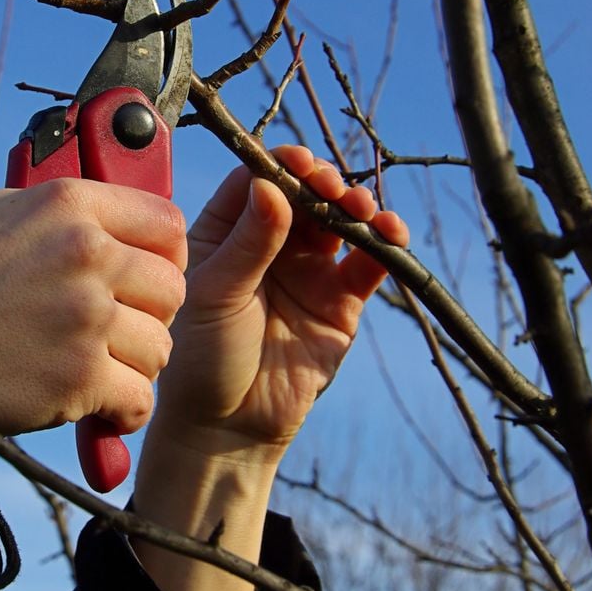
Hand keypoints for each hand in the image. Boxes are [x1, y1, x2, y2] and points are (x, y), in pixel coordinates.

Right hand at [0, 178, 186, 500]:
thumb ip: (56, 212)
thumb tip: (103, 216)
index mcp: (67, 205)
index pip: (167, 221)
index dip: (166, 256)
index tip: (149, 279)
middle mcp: (84, 253)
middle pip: (172, 288)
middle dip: (152, 316)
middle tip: (119, 333)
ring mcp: (85, 316)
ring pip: (162, 348)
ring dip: (136, 367)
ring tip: (99, 369)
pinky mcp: (79, 377)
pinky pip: (139, 399)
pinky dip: (122, 411)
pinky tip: (98, 407)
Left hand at [155, 145, 409, 457]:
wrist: (226, 426)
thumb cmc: (202, 357)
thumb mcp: (216, 294)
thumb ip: (247, 244)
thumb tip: (272, 185)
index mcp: (225, 234)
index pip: (256, 181)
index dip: (280, 166)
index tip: (299, 164)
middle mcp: (268, 245)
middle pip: (304, 195)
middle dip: (322, 183)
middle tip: (330, 188)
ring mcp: (306, 271)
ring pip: (338, 222)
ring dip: (355, 206)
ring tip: (359, 210)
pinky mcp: (340, 302)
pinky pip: (367, 263)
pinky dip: (383, 244)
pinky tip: (389, 233)